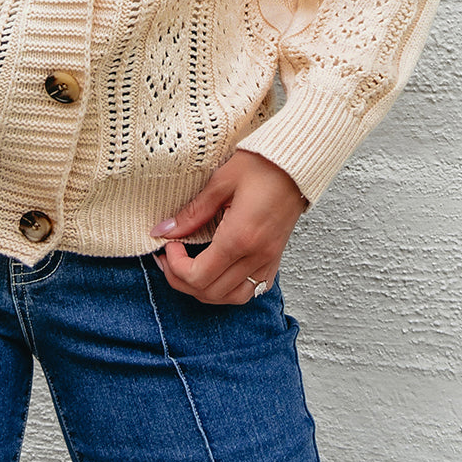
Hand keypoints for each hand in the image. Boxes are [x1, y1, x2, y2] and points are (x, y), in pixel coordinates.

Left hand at [150, 150, 306, 304]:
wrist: (297, 163)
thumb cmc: (262, 166)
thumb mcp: (221, 182)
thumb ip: (192, 212)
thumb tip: (164, 230)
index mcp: (239, 237)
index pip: (198, 276)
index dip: (174, 267)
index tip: (167, 246)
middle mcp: (256, 256)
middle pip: (211, 292)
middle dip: (181, 280)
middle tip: (169, 258)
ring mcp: (268, 261)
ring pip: (231, 298)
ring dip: (205, 290)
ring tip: (189, 268)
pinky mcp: (275, 260)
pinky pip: (251, 290)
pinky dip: (229, 290)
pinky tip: (218, 272)